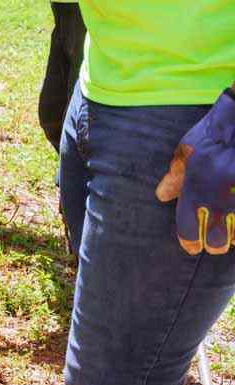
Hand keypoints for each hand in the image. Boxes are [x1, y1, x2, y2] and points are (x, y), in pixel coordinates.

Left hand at [156, 89, 234, 254]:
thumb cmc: (214, 132)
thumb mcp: (187, 152)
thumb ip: (175, 178)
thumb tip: (162, 196)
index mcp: (196, 192)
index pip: (188, 231)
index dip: (190, 243)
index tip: (193, 246)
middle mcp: (220, 200)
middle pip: (217, 242)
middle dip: (216, 244)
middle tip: (215, 241)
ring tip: (232, 233)